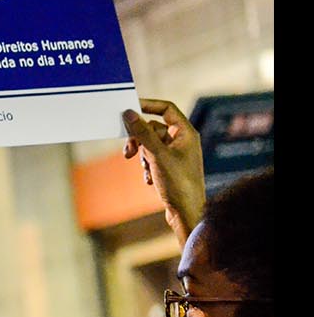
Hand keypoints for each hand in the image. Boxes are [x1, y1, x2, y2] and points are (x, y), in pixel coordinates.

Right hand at [121, 97, 205, 241]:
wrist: (186, 212)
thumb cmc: (179, 183)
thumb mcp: (157, 155)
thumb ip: (142, 132)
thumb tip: (129, 113)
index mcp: (186, 133)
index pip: (166, 108)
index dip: (148, 105)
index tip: (129, 108)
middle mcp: (183, 141)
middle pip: (153, 127)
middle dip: (139, 139)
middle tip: (129, 151)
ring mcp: (177, 154)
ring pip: (150, 143)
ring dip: (143, 155)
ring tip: (145, 169)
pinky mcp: (171, 166)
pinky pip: (152, 156)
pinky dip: (146, 165)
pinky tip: (149, 179)